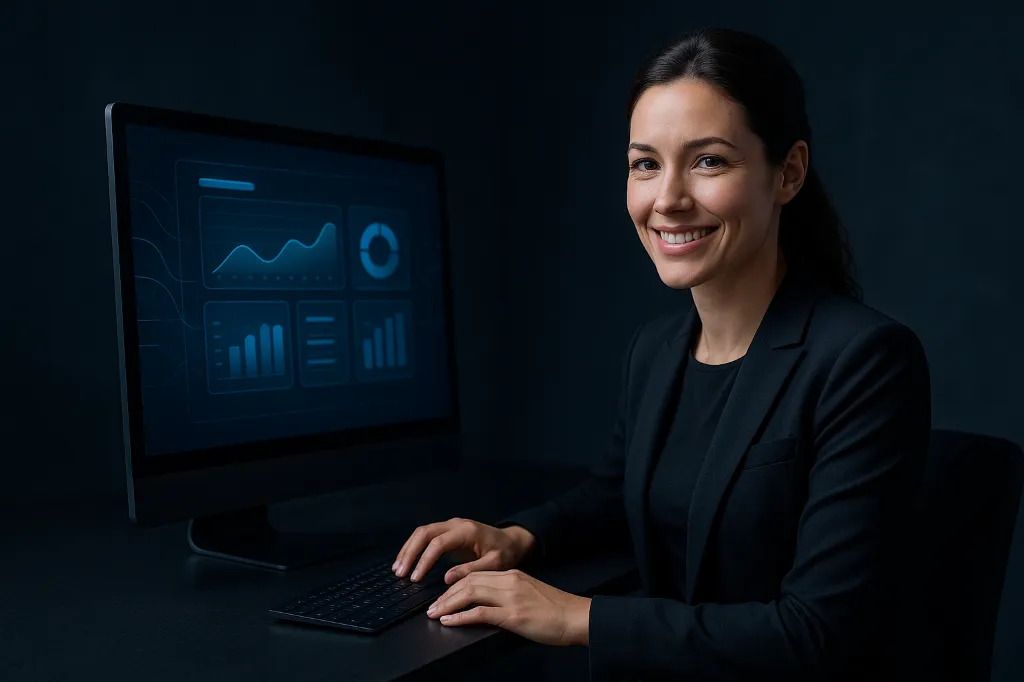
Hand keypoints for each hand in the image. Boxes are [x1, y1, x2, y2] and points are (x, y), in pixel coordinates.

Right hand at [393, 517, 535, 583]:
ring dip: (408, 549)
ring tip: (397, 569)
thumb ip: (472, 571)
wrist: (512, 541)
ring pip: (422, 532)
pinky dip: (414, 547)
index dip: (424, 560)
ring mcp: (450, 526)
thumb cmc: (505, 552)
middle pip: (424, 533)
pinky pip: (425, 536)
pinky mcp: (447, 532)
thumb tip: (447, 578)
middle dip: (410, 552)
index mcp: (467, 531)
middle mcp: (455, 524)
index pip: (438, 543)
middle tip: (400, 573)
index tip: (415, 578)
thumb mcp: (495, 564)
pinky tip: (406, 562)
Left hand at [425, 569, 590, 646]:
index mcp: (513, 575)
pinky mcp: (513, 615)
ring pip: (470, 593)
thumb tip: (486, 604)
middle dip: (446, 594)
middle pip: (468, 581)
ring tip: (434, 614)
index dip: (455, 584)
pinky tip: (449, 621)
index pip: (476, 575)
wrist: (576, 617)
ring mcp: (511, 598)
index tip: (443, 596)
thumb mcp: (529, 594)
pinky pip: (480, 613)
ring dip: (447, 604)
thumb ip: (509, 593)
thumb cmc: (556, 610)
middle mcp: (509, 581)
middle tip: (431, 607)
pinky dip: (460, 617)